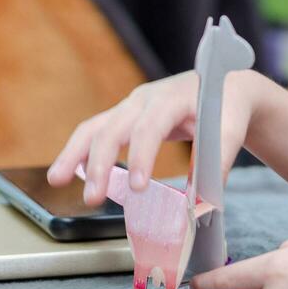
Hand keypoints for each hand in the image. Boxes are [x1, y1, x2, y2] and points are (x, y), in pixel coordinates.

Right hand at [48, 69, 261, 203]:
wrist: (226, 84)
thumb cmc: (228, 107)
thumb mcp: (231, 130)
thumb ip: (218, 164)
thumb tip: (202, 204)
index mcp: (172, 98)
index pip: (150, 127)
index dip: (141, 157)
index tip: (137, 188)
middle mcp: (145, 98)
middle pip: (113, 127)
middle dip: (100, 164)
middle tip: (92, 199)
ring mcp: (130, 106)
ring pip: (94, 126)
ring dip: (74, 154)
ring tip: (56, 181)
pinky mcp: (125, 117)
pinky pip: (95, 132)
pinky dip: (79, 152)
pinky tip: (65, 174)